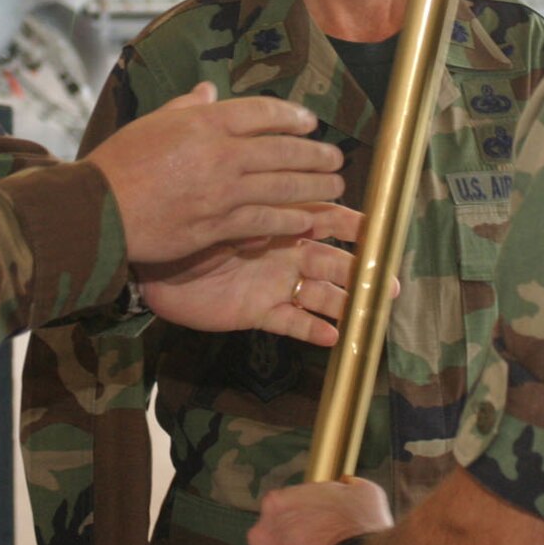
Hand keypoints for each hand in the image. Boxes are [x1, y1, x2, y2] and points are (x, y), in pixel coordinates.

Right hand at [90, 83, 345, 262]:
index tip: (311, 122)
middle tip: (337, 157)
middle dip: (315, 153)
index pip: (262, 112)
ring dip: (314, 186)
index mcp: (204, 122)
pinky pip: (265, 220)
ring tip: (336, 187)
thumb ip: (187, 107)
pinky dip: (290, 220)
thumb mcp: (152, 121)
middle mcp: (220, 153)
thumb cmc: (119, 163)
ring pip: (282, 186)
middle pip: (283, 149)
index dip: (292, 116)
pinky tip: (307, 220)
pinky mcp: (218, 226)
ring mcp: (222, 191)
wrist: (98, 210)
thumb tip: (209, 90)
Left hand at [137, 202, 364, 342]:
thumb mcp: (223, 207)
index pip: (326, 218)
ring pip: (321, 294)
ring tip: (372, 312)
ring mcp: (274, 284)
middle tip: (391, 280)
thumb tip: (278, 216)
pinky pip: (292, 322)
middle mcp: (284, 253)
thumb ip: (252, 207)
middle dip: (364, 269)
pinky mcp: (258, 312)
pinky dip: (312, 330)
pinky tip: (334, 337)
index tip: (380, 230)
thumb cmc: (187, 222)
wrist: (152, 261)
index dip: (354, 225)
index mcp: (279, 221)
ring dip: (349, 302)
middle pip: (333, 260)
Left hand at [250, 478, 393, 544]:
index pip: (283, 505)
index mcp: (278, 505)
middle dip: (293, 543)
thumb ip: (345, 486)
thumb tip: (347, 485)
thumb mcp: (362, 494)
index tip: (318, 525)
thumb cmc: (360, 536)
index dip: (304, 515)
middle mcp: (262, 536)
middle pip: (274, 536)